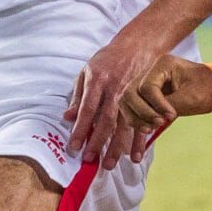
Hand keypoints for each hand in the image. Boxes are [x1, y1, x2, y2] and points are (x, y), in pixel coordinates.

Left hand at [65, 22, 172, 166]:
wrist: (136, 45)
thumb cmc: (108, 60)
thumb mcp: (87, 71)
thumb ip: (78, 95)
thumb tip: (67, 117)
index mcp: (97, 81)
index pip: (87, 109)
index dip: (80, 129)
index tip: (73, 147)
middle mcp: (115, 89)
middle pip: (106, 120)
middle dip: (98, 142)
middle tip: (90, 160)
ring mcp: (132, 95)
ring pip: (124, 124)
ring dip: (117, 146)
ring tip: (109, 164)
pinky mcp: (145, 99)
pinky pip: (142, 122)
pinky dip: (139, 141)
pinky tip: (134, 156)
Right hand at [116, 54, 211, 147]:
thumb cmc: (207, 88)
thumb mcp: (193, 97)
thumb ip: (172, 105)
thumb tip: (154, 117)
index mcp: (163, 64)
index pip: (148, 86)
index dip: (157, 105)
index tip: (172, 117)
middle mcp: (149, 71)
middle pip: (131, 93)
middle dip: (142, 112)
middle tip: (159, 124)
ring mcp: (144, 81)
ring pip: (127, 101)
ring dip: (135, 118)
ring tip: (150, 129)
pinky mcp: (144, 95)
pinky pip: (131, 108)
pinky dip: (135, 120)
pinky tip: (145, 131)